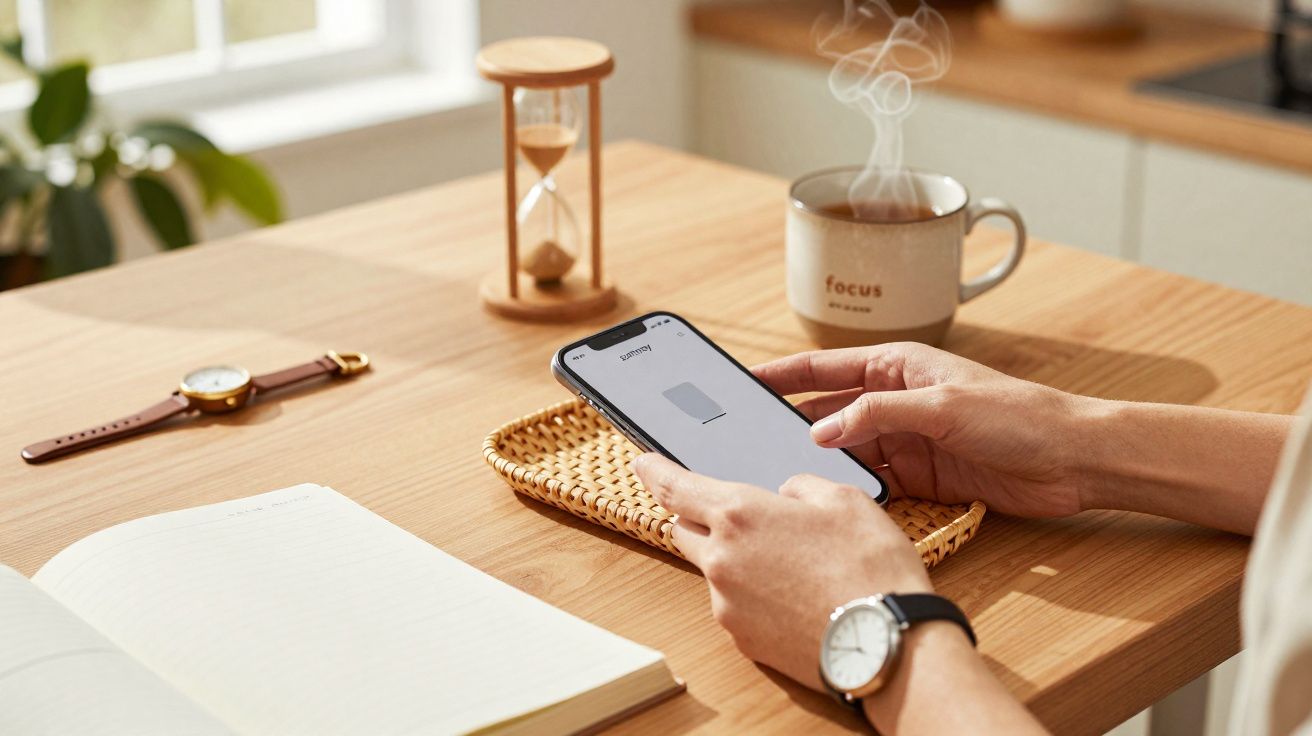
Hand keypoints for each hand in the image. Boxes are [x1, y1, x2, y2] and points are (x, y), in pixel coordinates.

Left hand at [631, 454, 931, 690]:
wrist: (885, 644)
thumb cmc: (870, 567)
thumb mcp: (843, 499)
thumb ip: (800, 487)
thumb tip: (785, 495)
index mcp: (740, 514)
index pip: (675, 487)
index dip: (654, 472)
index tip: (642, 464)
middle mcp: (722, 559)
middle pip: (684, 529)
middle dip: (698, 517)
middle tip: (735, 515)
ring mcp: (728, 604)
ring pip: (713, 570)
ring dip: (733, 559)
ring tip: (789, 563)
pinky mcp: (742, 639)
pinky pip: (734, 605)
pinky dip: (752, 594)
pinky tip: (793, 595)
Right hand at [753, 342, 1088, 518]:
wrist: (1072, 460)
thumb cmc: (1019, 416)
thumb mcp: (941, 407)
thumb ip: (877, 415)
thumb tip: (821, 431)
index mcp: (899, 367)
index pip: (826, 368)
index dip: (784, 375)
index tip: (745, 381)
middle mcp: (897, 401)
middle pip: (829, 412)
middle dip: (792, 425)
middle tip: (750, 439)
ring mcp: (907, 440)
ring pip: (847, 450)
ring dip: (822, 462)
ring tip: (781, 475)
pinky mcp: (921, 476)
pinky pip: (873, 481)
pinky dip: (851, 489)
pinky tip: (829, 499)